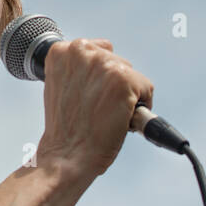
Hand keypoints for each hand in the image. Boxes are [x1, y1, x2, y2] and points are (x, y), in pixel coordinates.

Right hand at [36, 38, 153, 180]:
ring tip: (106, 115)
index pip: (98, 50)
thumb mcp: (59, 86)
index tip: (92, 94)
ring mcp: (104, 64)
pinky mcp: (124, 80)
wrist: (67, 155)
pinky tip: (120, 119)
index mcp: (61, 51)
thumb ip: (77, 70)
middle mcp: (82, 51)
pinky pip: (145, 89)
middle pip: (117, 62)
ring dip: (126, 96)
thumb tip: (102, 68)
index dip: (99, 77)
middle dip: (113, 86)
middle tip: (98, 109)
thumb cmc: (65, 129)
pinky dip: (140, 107)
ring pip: (132, 76)